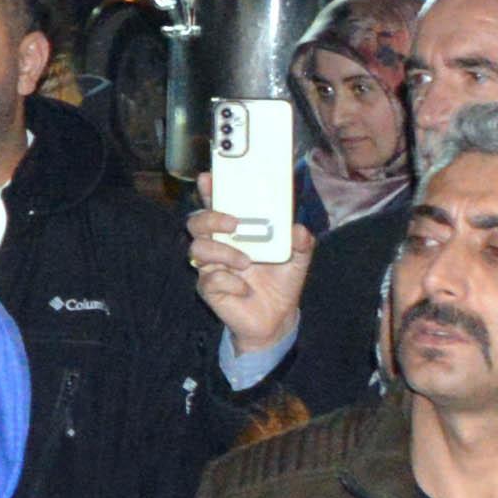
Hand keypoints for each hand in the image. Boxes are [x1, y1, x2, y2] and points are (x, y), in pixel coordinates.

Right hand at [184, 203, 315, 367]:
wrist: (276, 318)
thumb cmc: (280, 282)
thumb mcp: (298, 258)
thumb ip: (301, 242)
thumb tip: (297, 230)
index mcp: (237, 231)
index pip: (217, 205)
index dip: (209, 190)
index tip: (209, 178)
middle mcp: (219, 244)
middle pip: (196, 222)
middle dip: (210, 219)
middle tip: (233, 224)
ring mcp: (210, 266)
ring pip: (198, 249)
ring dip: (223, 254)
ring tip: (246, 263)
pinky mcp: (209, 288)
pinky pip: (210, 279)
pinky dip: (230, 283)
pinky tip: (244, 290)